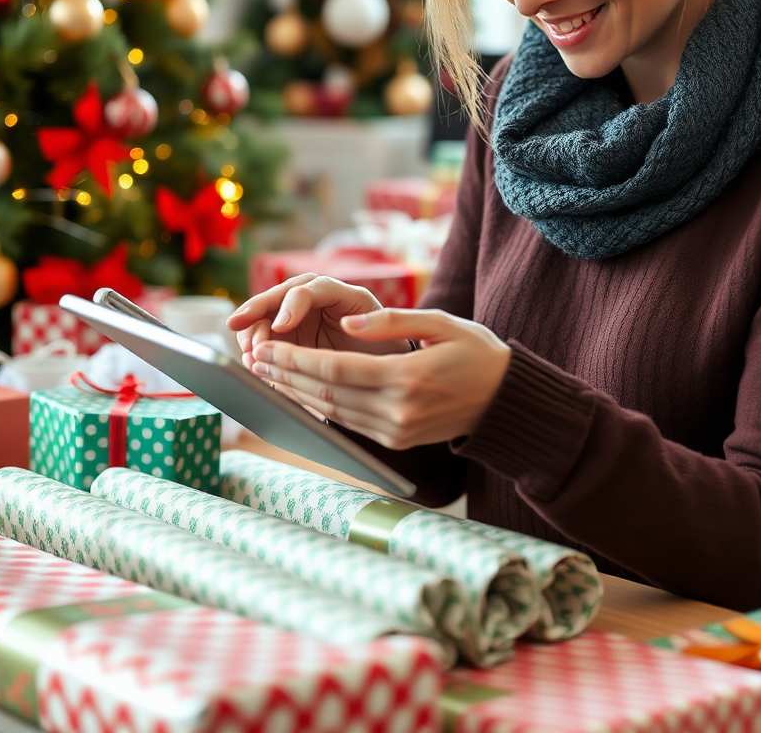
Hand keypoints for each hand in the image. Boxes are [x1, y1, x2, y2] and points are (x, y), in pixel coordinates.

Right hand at [227, 274, 411, 371]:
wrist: (385, 366)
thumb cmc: (388, 347)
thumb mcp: (385, 333)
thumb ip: (369, 325)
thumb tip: (345, 325)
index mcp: (341, 292)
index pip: (308, 289)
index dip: (291, 306)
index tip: (281, 328)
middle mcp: (315, 298)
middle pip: (276, 296)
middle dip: (256, 315)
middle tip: (251, 344)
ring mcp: (299, 316)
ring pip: (264, 316)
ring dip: (252, 335)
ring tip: (251, 358)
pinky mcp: (289, 337)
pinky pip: (264, 338)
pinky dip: (255, 351)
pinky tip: (253, 365)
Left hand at [248, 308, 511, 448]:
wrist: (505, 401)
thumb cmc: (477, 353)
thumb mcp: (442, 323)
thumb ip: (391, 321)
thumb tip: (346, 320)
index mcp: (406, 378)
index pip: (334, 370)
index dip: (295, 360)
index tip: (267, 346)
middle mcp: (397, 410)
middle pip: (326, 393)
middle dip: (286, 375)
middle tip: (254, 358)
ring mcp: (396, 430)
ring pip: (332, 411)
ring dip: (296, 394)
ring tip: (268, 375)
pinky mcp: (396, 440)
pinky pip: (348, 423)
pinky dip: (319, 408)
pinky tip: (301, 393)